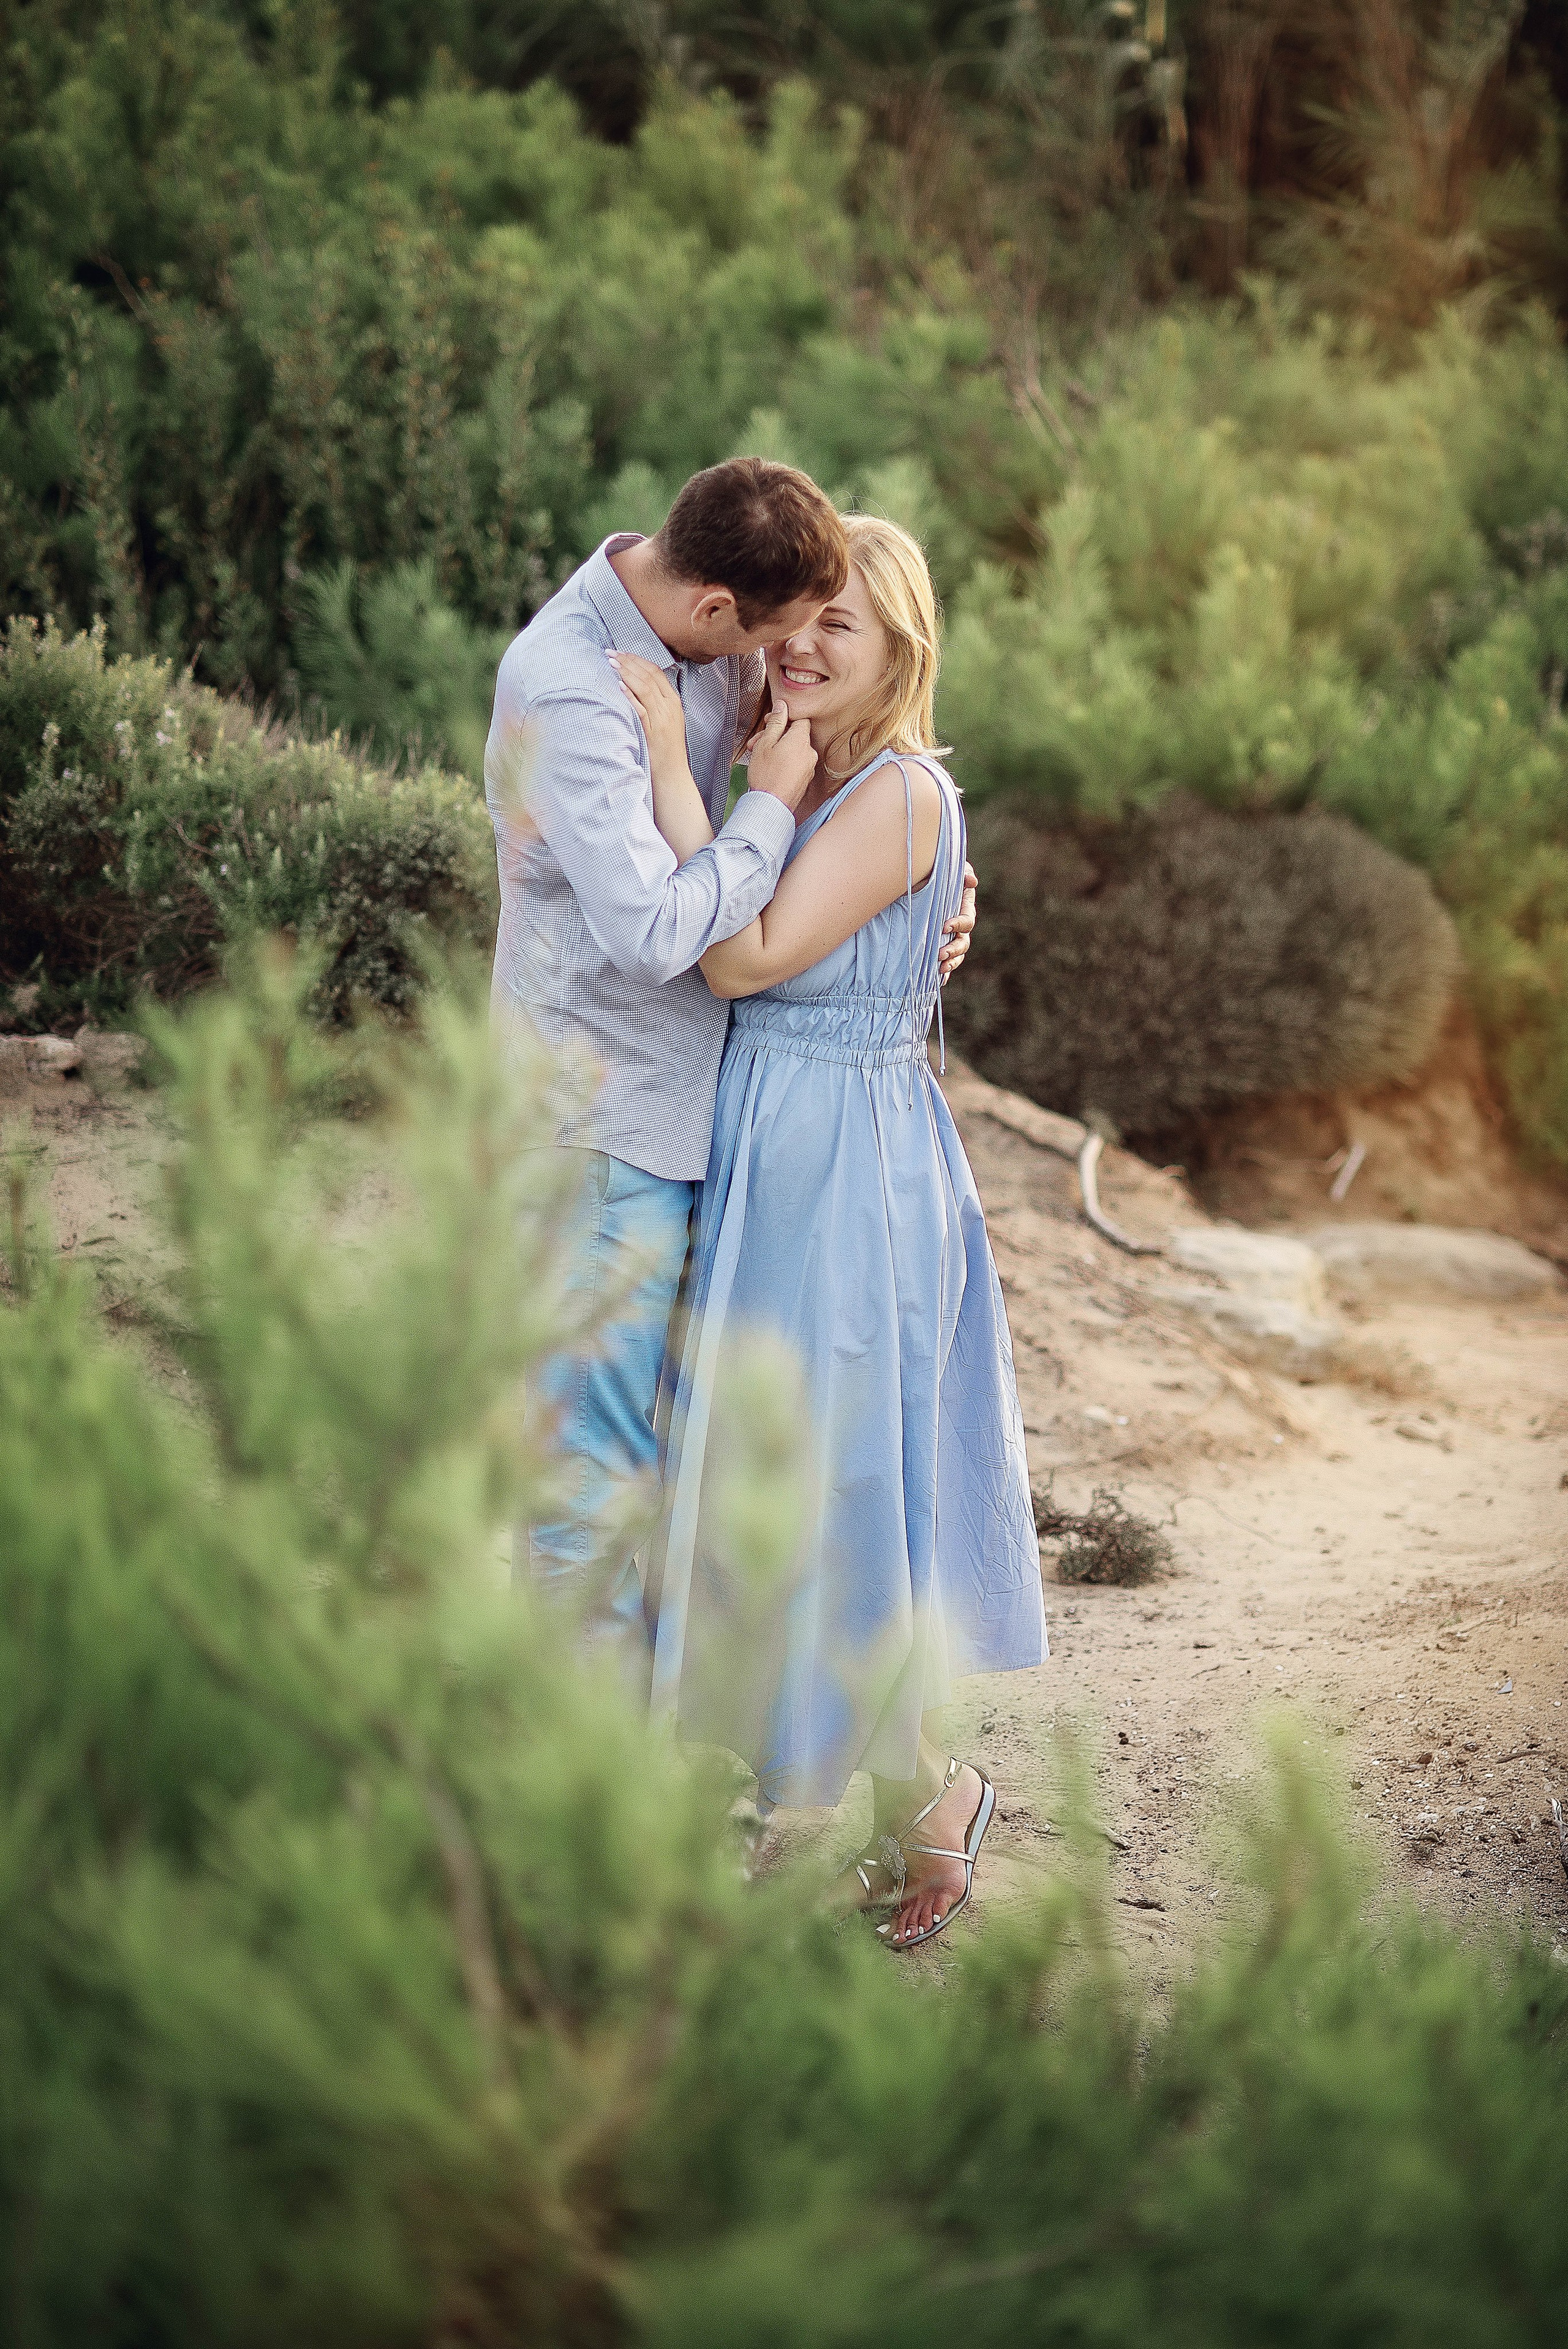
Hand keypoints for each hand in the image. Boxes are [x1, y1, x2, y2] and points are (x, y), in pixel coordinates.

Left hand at [610, 651, 687, 778]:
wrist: (672, 774)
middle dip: (629, 661)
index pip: (656, 672)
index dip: (638, 660)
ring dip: (627, 673)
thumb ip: (655, 703)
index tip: (622, 653)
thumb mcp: (665, 721)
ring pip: (645, 687)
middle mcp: (670, 706)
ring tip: (612, 663)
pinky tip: (619, 685)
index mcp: (674, 701)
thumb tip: (635, 687)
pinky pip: (641, 708)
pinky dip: (630, 694)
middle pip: (649, 675)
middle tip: (611, 653)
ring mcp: (662, 717)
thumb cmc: (665, 749)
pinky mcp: (653, 730)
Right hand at [743, 700, 816, 811]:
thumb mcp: (765, 743)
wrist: (770, 807)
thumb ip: (776, 722)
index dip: (784, 718)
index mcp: (801, 740)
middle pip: (795, 735)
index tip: (770, 722)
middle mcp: (810, 752)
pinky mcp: (806, 779)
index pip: (800, 719)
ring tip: (759, 756)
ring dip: (777, 749)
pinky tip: (769, 767)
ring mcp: (809, 767)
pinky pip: (795, 762)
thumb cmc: (766, 776)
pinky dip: (783, 761)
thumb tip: (783, 705)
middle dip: (775, 735)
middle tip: (756, 742)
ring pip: (793, 749)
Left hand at [939, 860, 976, 981]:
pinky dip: (944, 972)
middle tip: (940, 954)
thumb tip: (972, 881)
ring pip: (957, 955)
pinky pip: (945, 961)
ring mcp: (950, 936)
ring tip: (941, 969)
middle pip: (963, 943)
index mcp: (964, 908)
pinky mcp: (939, 943)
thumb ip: (963, 873)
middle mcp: (960, 926)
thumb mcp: (953, 868)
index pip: (967, 921)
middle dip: (953, 950)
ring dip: (951, 963)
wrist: (923, 878)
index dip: (958, 925)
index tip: (944, 926)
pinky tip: (939, 980)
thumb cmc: (940, 870)